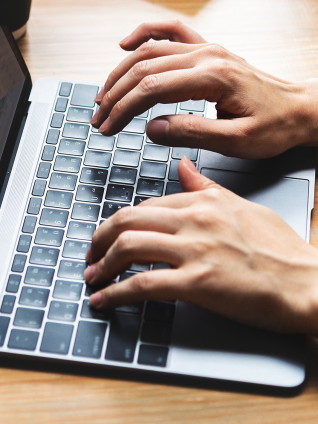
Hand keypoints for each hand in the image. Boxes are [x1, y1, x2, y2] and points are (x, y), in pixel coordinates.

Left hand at [85, 157, 317, 334]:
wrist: (305, 281)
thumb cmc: (279, 248)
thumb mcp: (242, 207)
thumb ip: (206, 188)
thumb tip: (183, 168)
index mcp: (203, 202)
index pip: (147, 207)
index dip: (120, 223)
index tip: (110, 237)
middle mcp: (195, 220)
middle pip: (128, 221)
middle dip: (100, 239)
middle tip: (91, 255)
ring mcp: (195, 251)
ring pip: (128, 248)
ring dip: (102, 265)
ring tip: (93, 278)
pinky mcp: (198, 284)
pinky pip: (143, 285)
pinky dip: (115, 294)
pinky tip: (104, 301)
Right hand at [91, 21, 317, 158]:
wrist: (299, 109)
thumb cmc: (273, 126)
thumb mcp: (236, 140)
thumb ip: (193, 133)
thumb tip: (152, 129)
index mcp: (212, 77)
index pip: (152, 87)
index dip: (124, 108)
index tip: (108, 127)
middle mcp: (206, 55)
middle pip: (145, 66)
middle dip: (116, 94)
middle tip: (99, 118)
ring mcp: (207, 49)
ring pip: (151, 50)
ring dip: (122, 72)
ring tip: (104, 94)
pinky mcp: (208, 51)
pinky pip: (170, 32)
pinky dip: (145, 34)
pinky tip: (127, 43)